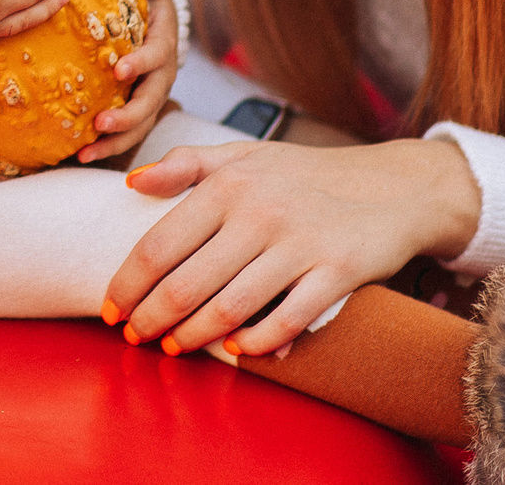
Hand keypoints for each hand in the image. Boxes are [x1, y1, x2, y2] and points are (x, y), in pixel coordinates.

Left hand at [76, 0, 178, 163]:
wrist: (160, 33)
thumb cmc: (149, 9)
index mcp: (162, 49)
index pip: (154, 58)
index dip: (140, 63)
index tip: (120, 68)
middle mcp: (160, 79)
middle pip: (149, 103)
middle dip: (126, 116)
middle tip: (101, 123)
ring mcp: (150, 100)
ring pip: (138, 127)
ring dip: (115, 141)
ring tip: (87, 150)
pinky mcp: (138, 114)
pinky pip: (126, 136)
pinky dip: (106, 147)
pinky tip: (81, 155)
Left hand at [100, 137, 480, 357]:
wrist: (392, 185)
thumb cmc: (306, 174)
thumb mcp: (245, 154)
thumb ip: (186, 164)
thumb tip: (130, 181)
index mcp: (228, 183)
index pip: (160, 243)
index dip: (129, 283)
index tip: (112, 309)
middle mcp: (260, 212)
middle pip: (188, 282)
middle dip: (152, 318)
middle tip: (135, 338)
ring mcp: (300, 244)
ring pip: (231, 307)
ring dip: (194, 336)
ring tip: (173, 348)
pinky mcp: (338, 273)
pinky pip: (287, 320)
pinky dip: (257, 342)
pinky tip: (235, 350)